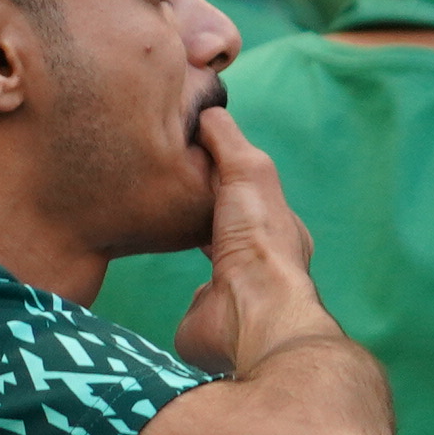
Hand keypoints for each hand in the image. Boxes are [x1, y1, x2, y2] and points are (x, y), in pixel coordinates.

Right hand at [163, 105, 321, 377]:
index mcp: (275, 229)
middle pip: (229, 231)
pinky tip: (162, 285)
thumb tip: (205, 111)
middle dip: (205, 215)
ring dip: (189, 251)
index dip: (224, 177)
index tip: (193, 161)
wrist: (249, 312)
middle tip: (170, 196)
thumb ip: (226, 139)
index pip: (249, 197)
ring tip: (158, 231)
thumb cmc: (256, 239)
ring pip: (211, 268)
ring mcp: (231, 296)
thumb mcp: (247, 169)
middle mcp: (257, 263)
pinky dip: (178, 292)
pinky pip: (190, 305)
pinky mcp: (205, 323)